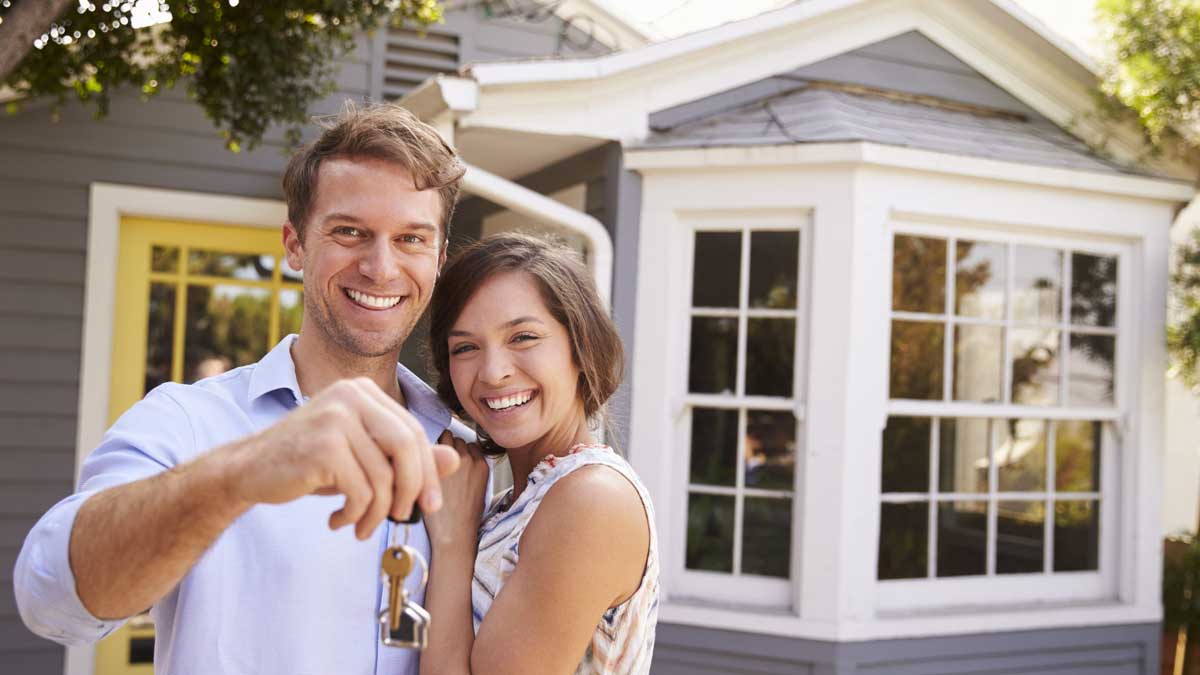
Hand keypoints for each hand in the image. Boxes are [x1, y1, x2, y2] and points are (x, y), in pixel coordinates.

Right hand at [215, 377, 460, 538]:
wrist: (247, 470)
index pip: (413, 432)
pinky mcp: (323, 445)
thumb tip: (454, 460)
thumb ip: (406, 458)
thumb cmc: (310, 464)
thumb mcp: (362, 459)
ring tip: (361, 526)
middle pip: (406, 448)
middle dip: (412, 489)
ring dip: (378, 512)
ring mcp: (335, 417)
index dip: (428, 471)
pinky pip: (361, 491)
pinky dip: (356, 515)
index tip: (429, 504)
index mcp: (364, 391)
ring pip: (384, 476)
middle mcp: (351, 395)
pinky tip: (338, 521)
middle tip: (405, 518)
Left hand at [424, 431, 488, 550]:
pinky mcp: (437, 463)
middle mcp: (470, 459)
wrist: (453, 533)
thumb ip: (472, 470)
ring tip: (428, 462)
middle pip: (456, 438)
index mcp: (483, 465)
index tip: (451, 462)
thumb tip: (458, 458)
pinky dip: (427, 451)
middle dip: (447, 446)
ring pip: (445, 437)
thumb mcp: (479, 490)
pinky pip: (432, 445)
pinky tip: (422, 464)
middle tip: (437, 462)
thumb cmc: (463, 516)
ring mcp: (453, 460)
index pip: (469, 445)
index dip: (459, 452)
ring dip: (437, 446)